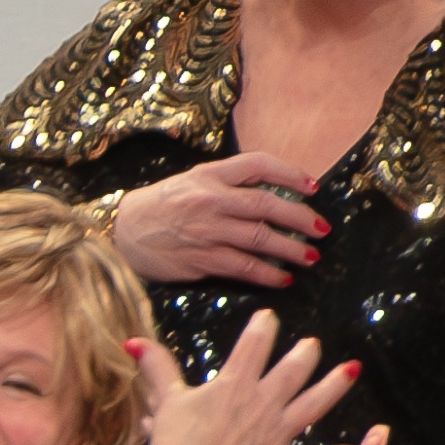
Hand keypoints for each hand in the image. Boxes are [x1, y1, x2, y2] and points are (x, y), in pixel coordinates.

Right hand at [106, 153, 329, 286]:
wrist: (122, 232)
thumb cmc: (161, 207)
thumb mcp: (191, 181)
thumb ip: (227, 184)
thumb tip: (272, 194)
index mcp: (209, 174)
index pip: (258, 165)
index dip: (290, 173)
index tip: (312, 186)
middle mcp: (210, 199)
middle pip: (266, 205)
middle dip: (300, 217)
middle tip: (321, 228)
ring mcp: (207, 230)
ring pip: (260, 238)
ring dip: (291, 249)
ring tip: (310, 256)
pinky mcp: (202, 259)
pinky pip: (244, 267)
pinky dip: (268, 274)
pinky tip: (283, 278)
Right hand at [127, 311, 362, 444]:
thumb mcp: (166, 400)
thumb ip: (157, 367)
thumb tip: (134, 341)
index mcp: (235, 384)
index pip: (255, 343)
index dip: (264, 326)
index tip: (269, 317)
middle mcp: (262, 405)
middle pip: (293, 370)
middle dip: (306, 353)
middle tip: (313, 344)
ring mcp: (275, 435)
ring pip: (313, 405)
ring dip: (334, 386)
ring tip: (351, 371)